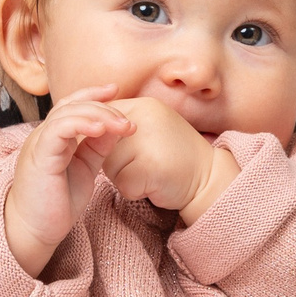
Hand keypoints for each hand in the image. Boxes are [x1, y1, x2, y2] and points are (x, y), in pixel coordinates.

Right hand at [3, 85, 130, 274]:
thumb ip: (98, 147)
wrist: (35, 230)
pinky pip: (57, 130)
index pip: (72, 105)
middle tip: (127, 120)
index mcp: (54, 137)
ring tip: (120, 125)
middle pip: (72, 104)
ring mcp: (39, 144)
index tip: (116, 90)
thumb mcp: (85, 168)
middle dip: (102, 106)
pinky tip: (100, 129)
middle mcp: (44, 135)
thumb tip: (117, 127)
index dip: (93, 94)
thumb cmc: (57, 203)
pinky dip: (80, 124)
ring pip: (66, 113)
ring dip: (97, 115)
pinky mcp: (39, 156)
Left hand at [100, 96, 235, 220]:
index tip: (116, 150)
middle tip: (142, 161)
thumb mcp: (149, 127)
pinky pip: (122, 185)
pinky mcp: (151, 169)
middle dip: (114, 160)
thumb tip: (85, 127)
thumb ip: (121, 123)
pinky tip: (153, 185)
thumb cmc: (173, 154)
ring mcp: (148, 143)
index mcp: (142, 105)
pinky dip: (133, 191)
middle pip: (102, 145)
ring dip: (122, 177)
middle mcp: (144, 119)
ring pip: (109, 167)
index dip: (101, 138)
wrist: (210, 176)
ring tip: (148, 172)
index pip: (101, 117)